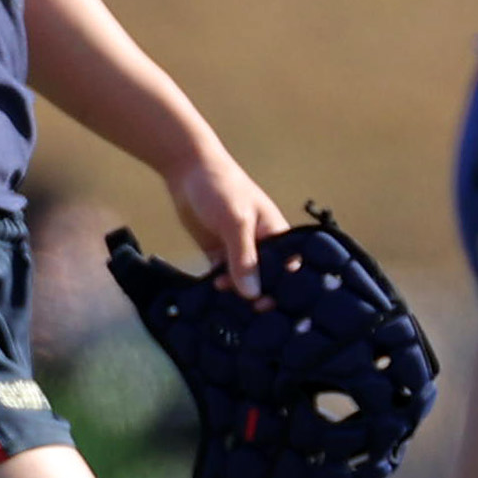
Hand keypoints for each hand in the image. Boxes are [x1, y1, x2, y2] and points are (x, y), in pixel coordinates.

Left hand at [166, 152, 291, 298]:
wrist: (187, 170)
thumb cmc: (222, 188)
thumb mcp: (236, 222)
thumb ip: (244, 258)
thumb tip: (252, 293)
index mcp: (276, 234)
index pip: (290, 267)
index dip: (285, 288)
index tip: (272, 303)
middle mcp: (261, 245)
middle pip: (267, 279)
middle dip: (260, 294)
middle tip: (248, 307)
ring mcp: (238, 250)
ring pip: (243, 281)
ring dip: (235, 292)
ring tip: (220, 290)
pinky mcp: (218, 253)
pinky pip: (222, 277)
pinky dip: (219, 287)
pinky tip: (212, 292)